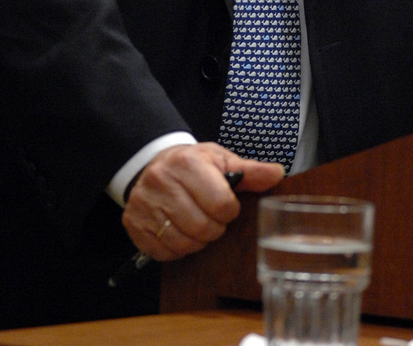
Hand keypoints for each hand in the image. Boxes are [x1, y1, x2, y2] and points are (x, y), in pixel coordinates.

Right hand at [121, 141, 283, 260]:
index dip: (229, 211)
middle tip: (210, 216)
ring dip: (197, 240)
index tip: (224, 204)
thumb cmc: (191, 165)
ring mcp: (145, 204)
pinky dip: (177, 248)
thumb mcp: (220, 160)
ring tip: (195, 222)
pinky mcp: (134, 224)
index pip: (221, 204)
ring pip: (184, 242)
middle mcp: (161, 181)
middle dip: (214, 228)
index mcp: (186, 163)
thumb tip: (277, 174)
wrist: (152, 165)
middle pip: (203, 227)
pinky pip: (164, 252)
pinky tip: (178, 231)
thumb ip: (250, 171)